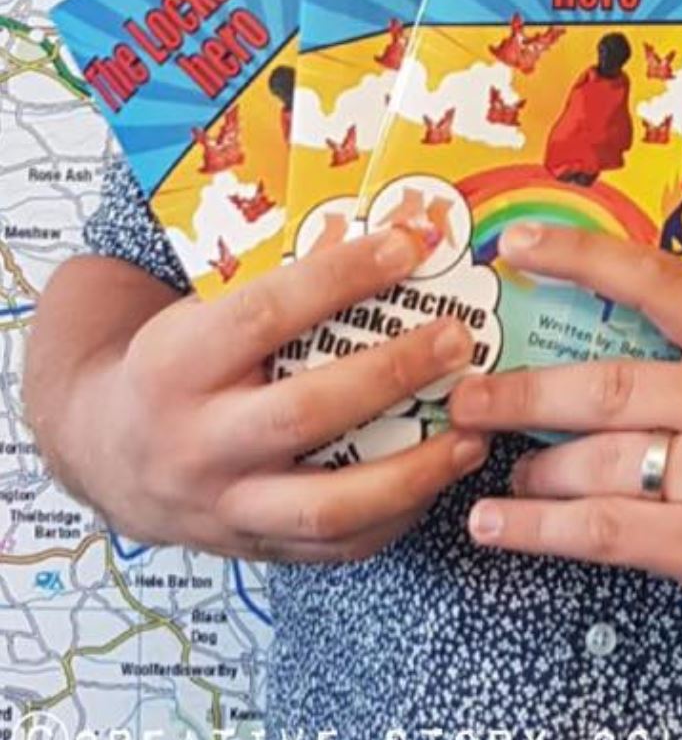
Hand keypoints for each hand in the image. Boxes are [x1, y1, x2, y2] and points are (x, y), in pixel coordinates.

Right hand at [79, 226, 489, 561]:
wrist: (107, 451)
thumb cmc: (178, 361)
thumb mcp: (200, 311)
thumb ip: (278, 284)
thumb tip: (390, 229)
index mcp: (176, 364)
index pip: (265, 314)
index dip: (342, 276)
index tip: (410, 244)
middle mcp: (195, 444)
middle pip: (304, 413)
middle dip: (392, 374)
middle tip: (459, 339)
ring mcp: (223, 507)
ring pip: (326, 506)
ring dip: (413, 472)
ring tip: (475, 433)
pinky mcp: (252, 550)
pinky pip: (334, 550)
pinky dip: (396, 518)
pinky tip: (440, 480)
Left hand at [447, 222, 681, 676]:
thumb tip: (592, 334)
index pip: (659, 281)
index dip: (584, 256)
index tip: (521, 241)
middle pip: (607, 385)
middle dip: (523, 391)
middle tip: (465, 394)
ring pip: (599, 461)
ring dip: (535, 465)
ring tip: (502, 466)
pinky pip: (603, 529)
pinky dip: (539, 526)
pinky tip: (498, 521)